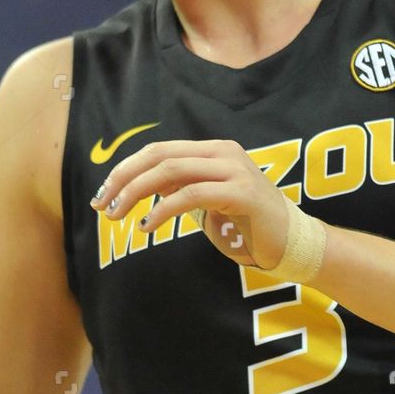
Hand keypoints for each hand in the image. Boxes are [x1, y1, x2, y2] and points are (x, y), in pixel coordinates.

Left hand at [90, 138, 293, 269]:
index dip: (126, 169)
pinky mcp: (242, 194)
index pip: (159, 150)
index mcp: (214, 150)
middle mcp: (224, 153)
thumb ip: (180, 187)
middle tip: (103, 204)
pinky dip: (162, 211)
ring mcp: (235, 170)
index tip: (104, 193)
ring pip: (171, 172)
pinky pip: (191, 195)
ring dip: (136, 193)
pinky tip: (147, 227)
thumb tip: (141, 183)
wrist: (291, 243)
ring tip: (118, 216)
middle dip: (124, 179)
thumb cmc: (246, 226)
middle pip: (159, 156)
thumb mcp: (206, 201)